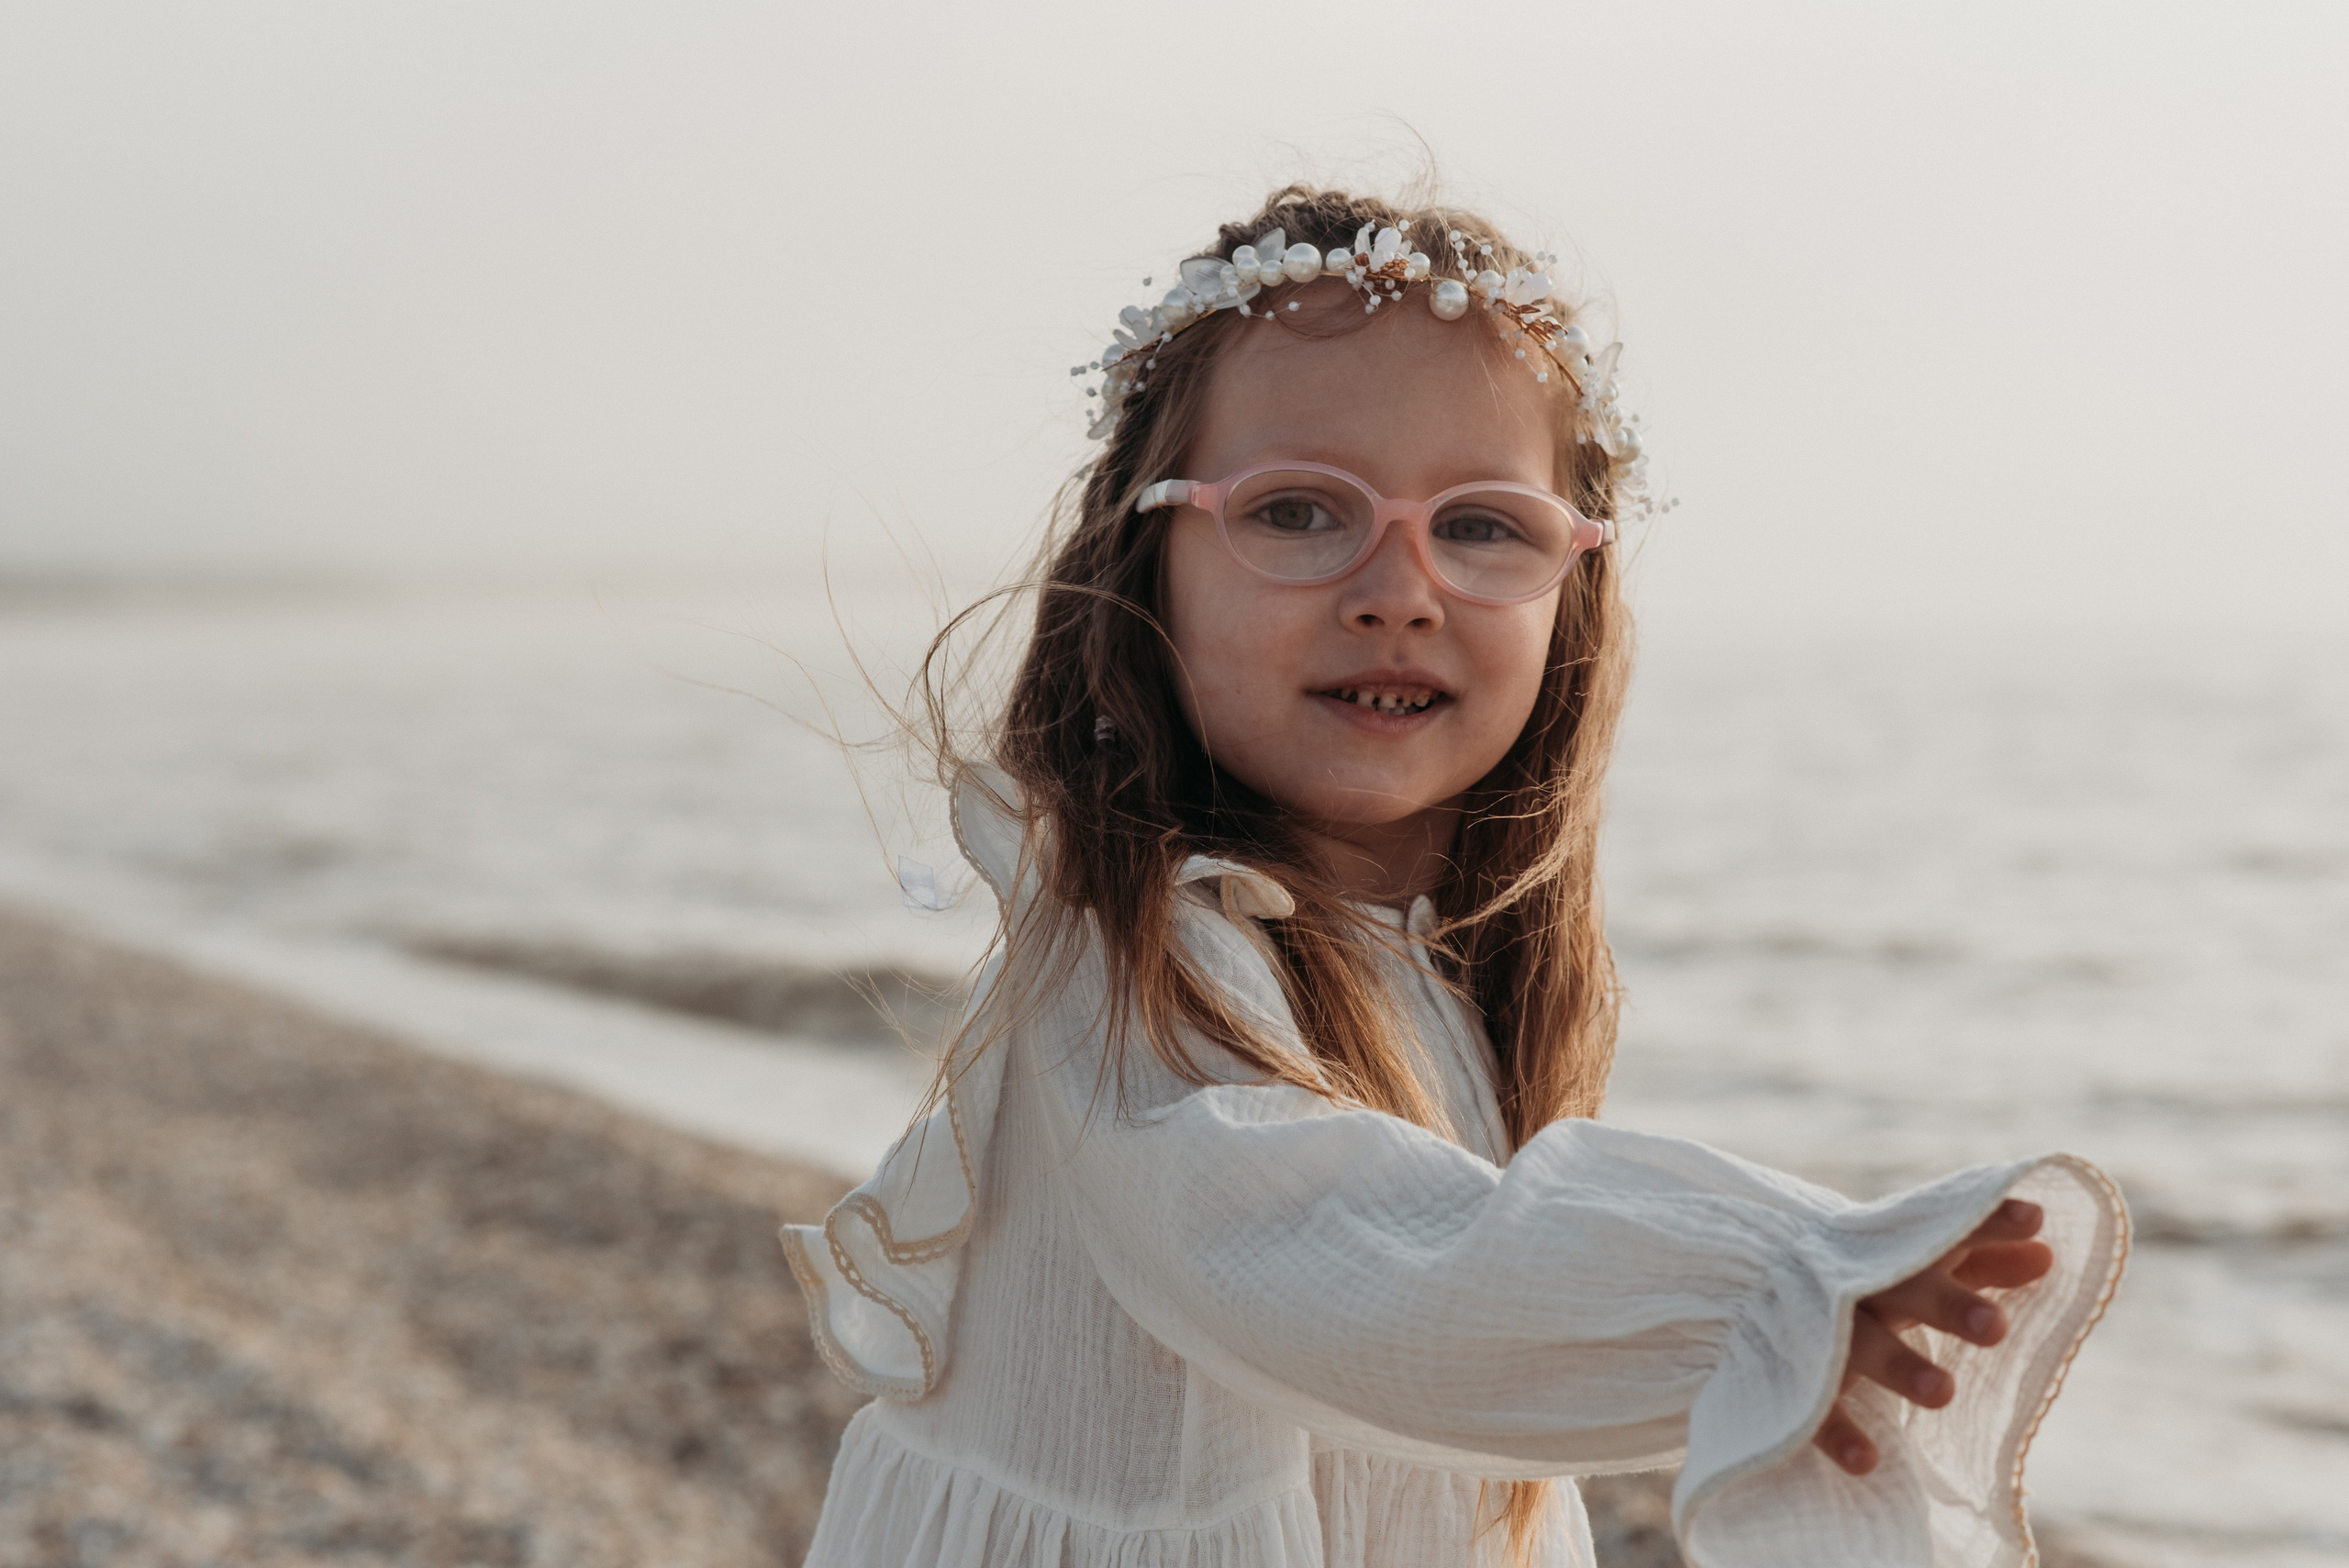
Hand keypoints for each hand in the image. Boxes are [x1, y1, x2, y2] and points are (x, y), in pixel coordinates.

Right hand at [1812, 1197, 2055, 1475]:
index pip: (1945, 1235)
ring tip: (1944, 1393)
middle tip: (1994, 1327)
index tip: (2035, 1218)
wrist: (1744, 1292)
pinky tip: (1866, 1460)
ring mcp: (1821, 1331)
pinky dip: (1835, 1431)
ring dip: (1898, 1365)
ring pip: (1858, 1344)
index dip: (1987, 1225)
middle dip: (1947, 1304)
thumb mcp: (1911, 1271)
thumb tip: (2047, 1253)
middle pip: (1903, 1288)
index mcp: (1893, 1257)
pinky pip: (1812, 1405)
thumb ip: (1977, 1264)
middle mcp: (1859, 1287)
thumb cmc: (1858, 1283)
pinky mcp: (1793, 1378)